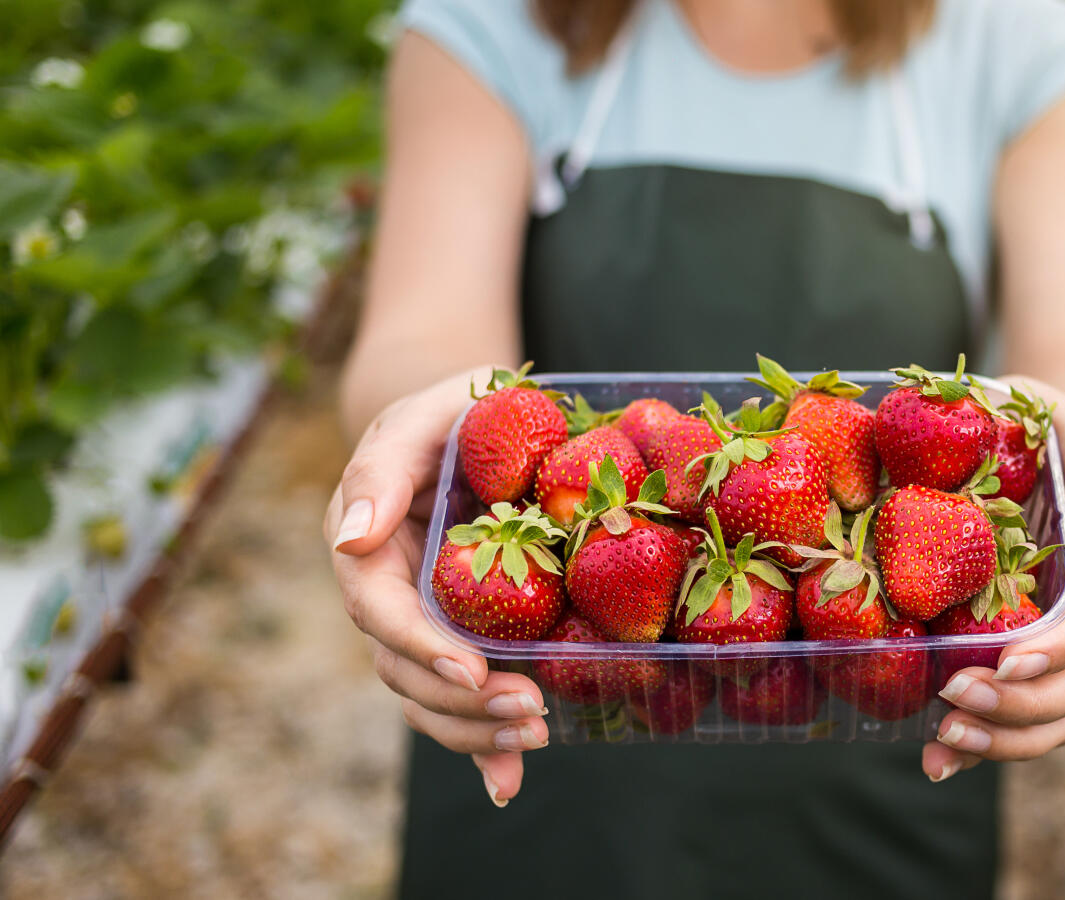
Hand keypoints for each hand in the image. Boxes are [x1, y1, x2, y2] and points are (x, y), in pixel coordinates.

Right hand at [324, 368, 546, 807]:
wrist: (478, 420)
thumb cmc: (453, 408)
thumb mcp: (426, 412)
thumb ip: (384, 466)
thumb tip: (350, 534)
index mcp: (367, 543)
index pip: (379, 609)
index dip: (422, 646)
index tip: (472, 670)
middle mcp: (387, 592)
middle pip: (404, 668)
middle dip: (461, 700)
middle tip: (526, 711)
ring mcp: (422, 620)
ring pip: (427, 695)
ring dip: (474, 729)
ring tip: (533, 734)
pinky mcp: (460, 636)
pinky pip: (460, 696)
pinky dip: (481, 745)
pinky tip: (508, 778)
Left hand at [922, 376, 1064, 781]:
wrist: (1031, 442)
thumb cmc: (1045, 424)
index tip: (1011, 659)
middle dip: (1024, 704)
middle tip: (954, 698)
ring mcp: (1063, 641)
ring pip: (1059, 714)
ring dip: (1005, 739)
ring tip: (943, 739)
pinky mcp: (1024, 656)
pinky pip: (1019, 716)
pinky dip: (983, 746)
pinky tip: (934, 760)